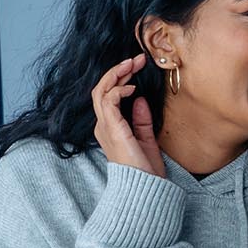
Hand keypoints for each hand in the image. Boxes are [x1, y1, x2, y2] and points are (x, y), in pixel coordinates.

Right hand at [92, 54, 163, 176]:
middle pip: (102, 89)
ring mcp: (105, 127)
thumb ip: (141, 120)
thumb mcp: (146, 140)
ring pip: (101, 91)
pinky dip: (119, 90)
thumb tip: (141, 99)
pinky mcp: (112, 130)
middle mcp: (103, 126)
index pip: (108, 96)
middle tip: (137, 59)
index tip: (137, 67)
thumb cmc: (146, 170)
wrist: (146, 188)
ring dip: (116, 75)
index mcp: (110, 128)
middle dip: (118, 71)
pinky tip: (133, 88)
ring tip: (132, 64)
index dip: (121, 79)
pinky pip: (108, 101)